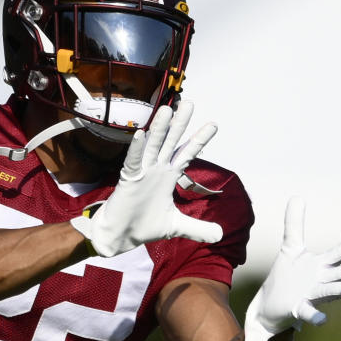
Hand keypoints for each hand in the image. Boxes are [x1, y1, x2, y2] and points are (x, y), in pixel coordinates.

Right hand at [70, 100, 223, 256]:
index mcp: (168, 177)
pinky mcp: (128, 180)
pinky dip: (136, 149)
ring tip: (168, 109)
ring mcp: (142, 173)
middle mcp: (156, 170)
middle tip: (190, 103)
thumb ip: (198, 228)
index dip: (199, 140)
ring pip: (153, 146)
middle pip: (171, 142)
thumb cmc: (144, 227)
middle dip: (181, 123)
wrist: (120, 237)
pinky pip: (133, 162)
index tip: (213, 124)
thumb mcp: (176, 226)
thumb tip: (220, 235)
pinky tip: (140, 134)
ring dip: (160, 129)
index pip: (187, 154)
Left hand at [243, 197, 340, 340]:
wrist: (270, 307)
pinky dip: (316, 315)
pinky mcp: (298, 309)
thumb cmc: (287, 277)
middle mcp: (322, 280)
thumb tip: (297, 196)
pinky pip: (309, 312)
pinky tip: (322, 319)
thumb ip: (294, 224)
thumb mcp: (290, 247)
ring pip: (331, 292)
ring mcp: (312, 296)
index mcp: (323, 264)